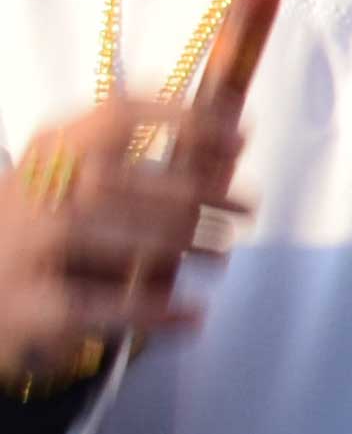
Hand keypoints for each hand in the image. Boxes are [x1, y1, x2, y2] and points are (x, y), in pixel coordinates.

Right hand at [2, 0, 273, 383]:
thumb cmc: (42, 239)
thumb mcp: (81, 193)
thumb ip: (144, 172)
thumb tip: (235, 147)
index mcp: (48, 154)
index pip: (113, 117)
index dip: (182, 120)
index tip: (239, 137)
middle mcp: (26, 195)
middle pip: (110, 179)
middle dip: (190, 192)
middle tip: (246, 210)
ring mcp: (17, 250)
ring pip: (95, 234)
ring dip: (171, 242)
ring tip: (221, 255)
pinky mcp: (21, 307)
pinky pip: (90, 305)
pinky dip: (149, 310)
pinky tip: (193, 317)